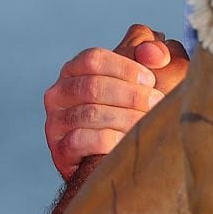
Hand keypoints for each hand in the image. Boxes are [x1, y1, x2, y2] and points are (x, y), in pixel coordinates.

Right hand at [42, 23, 188, 178]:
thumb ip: (155, 55)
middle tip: (156, 102)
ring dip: (124, 118)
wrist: (116, 160)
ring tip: (147, 123)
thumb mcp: (144, 78)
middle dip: (129, 94)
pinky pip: (80, 140)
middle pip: (92, 86)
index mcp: (75, 70)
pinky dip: (107, 140)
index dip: (124, 67)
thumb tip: (155, 53)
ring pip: (89, 114)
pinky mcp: (59, 150)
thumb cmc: (133, 109)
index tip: (150, 79)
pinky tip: (125, 142)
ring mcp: (56, 122)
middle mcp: (59, 93)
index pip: (94, 59)